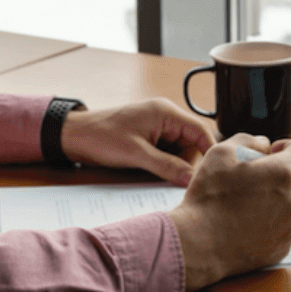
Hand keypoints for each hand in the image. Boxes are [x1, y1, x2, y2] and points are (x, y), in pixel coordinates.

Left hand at [60, 98, 214, 185]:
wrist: (75, 136)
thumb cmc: (102, 137)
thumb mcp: (136, 154)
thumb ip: (167, 166)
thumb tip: (191, 179)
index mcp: (166, 112)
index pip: (201, 130)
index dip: (210, 151)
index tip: (215, 173)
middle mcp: (166, 116)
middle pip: (193, 143)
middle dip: (187, 162)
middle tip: (175, 179)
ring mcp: (158, 126)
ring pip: (181, 150)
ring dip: (174, 165)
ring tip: (157, 173)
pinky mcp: (150, 137)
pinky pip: (168, 152)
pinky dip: (165, 164)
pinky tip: (153, 171)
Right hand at [167, 134, 290, 290]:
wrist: (199, 245)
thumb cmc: (208, 198)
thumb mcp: (221, 153)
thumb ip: (248, 140)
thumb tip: (263, 144)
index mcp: (283, 174)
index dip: (289, 147)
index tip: (274, 152)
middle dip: (280, 174)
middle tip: (253, 179)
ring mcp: (290, 227)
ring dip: (275, 199)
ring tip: (245, 204)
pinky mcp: (282, 247)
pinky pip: (283, 227)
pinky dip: (270, 222)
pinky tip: (246, 223)